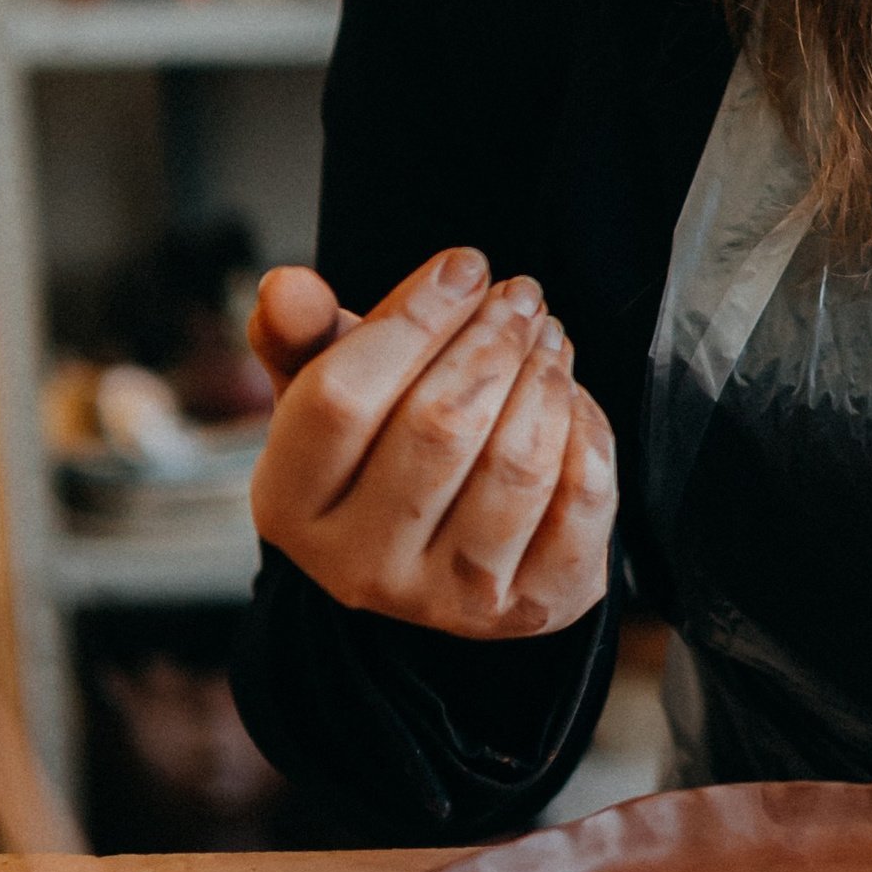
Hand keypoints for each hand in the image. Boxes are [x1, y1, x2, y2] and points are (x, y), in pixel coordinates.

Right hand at [248, 249, 616, 638]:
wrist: (442, 555)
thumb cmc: (381, 447)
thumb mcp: (327, 390)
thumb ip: (304, 335)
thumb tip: (285, 285)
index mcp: (288, 505)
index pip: (340, 396)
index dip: (412, 317)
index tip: (465, 264)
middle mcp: (358, 566)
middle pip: (438, 427)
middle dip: (493, 340)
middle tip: (523, 293)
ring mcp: (448, 599)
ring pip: (516, 467)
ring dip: (544, 380)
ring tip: (549, 335)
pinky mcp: (533, 607)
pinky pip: (579, 504)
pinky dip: (586, 434)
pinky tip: (571, 398)